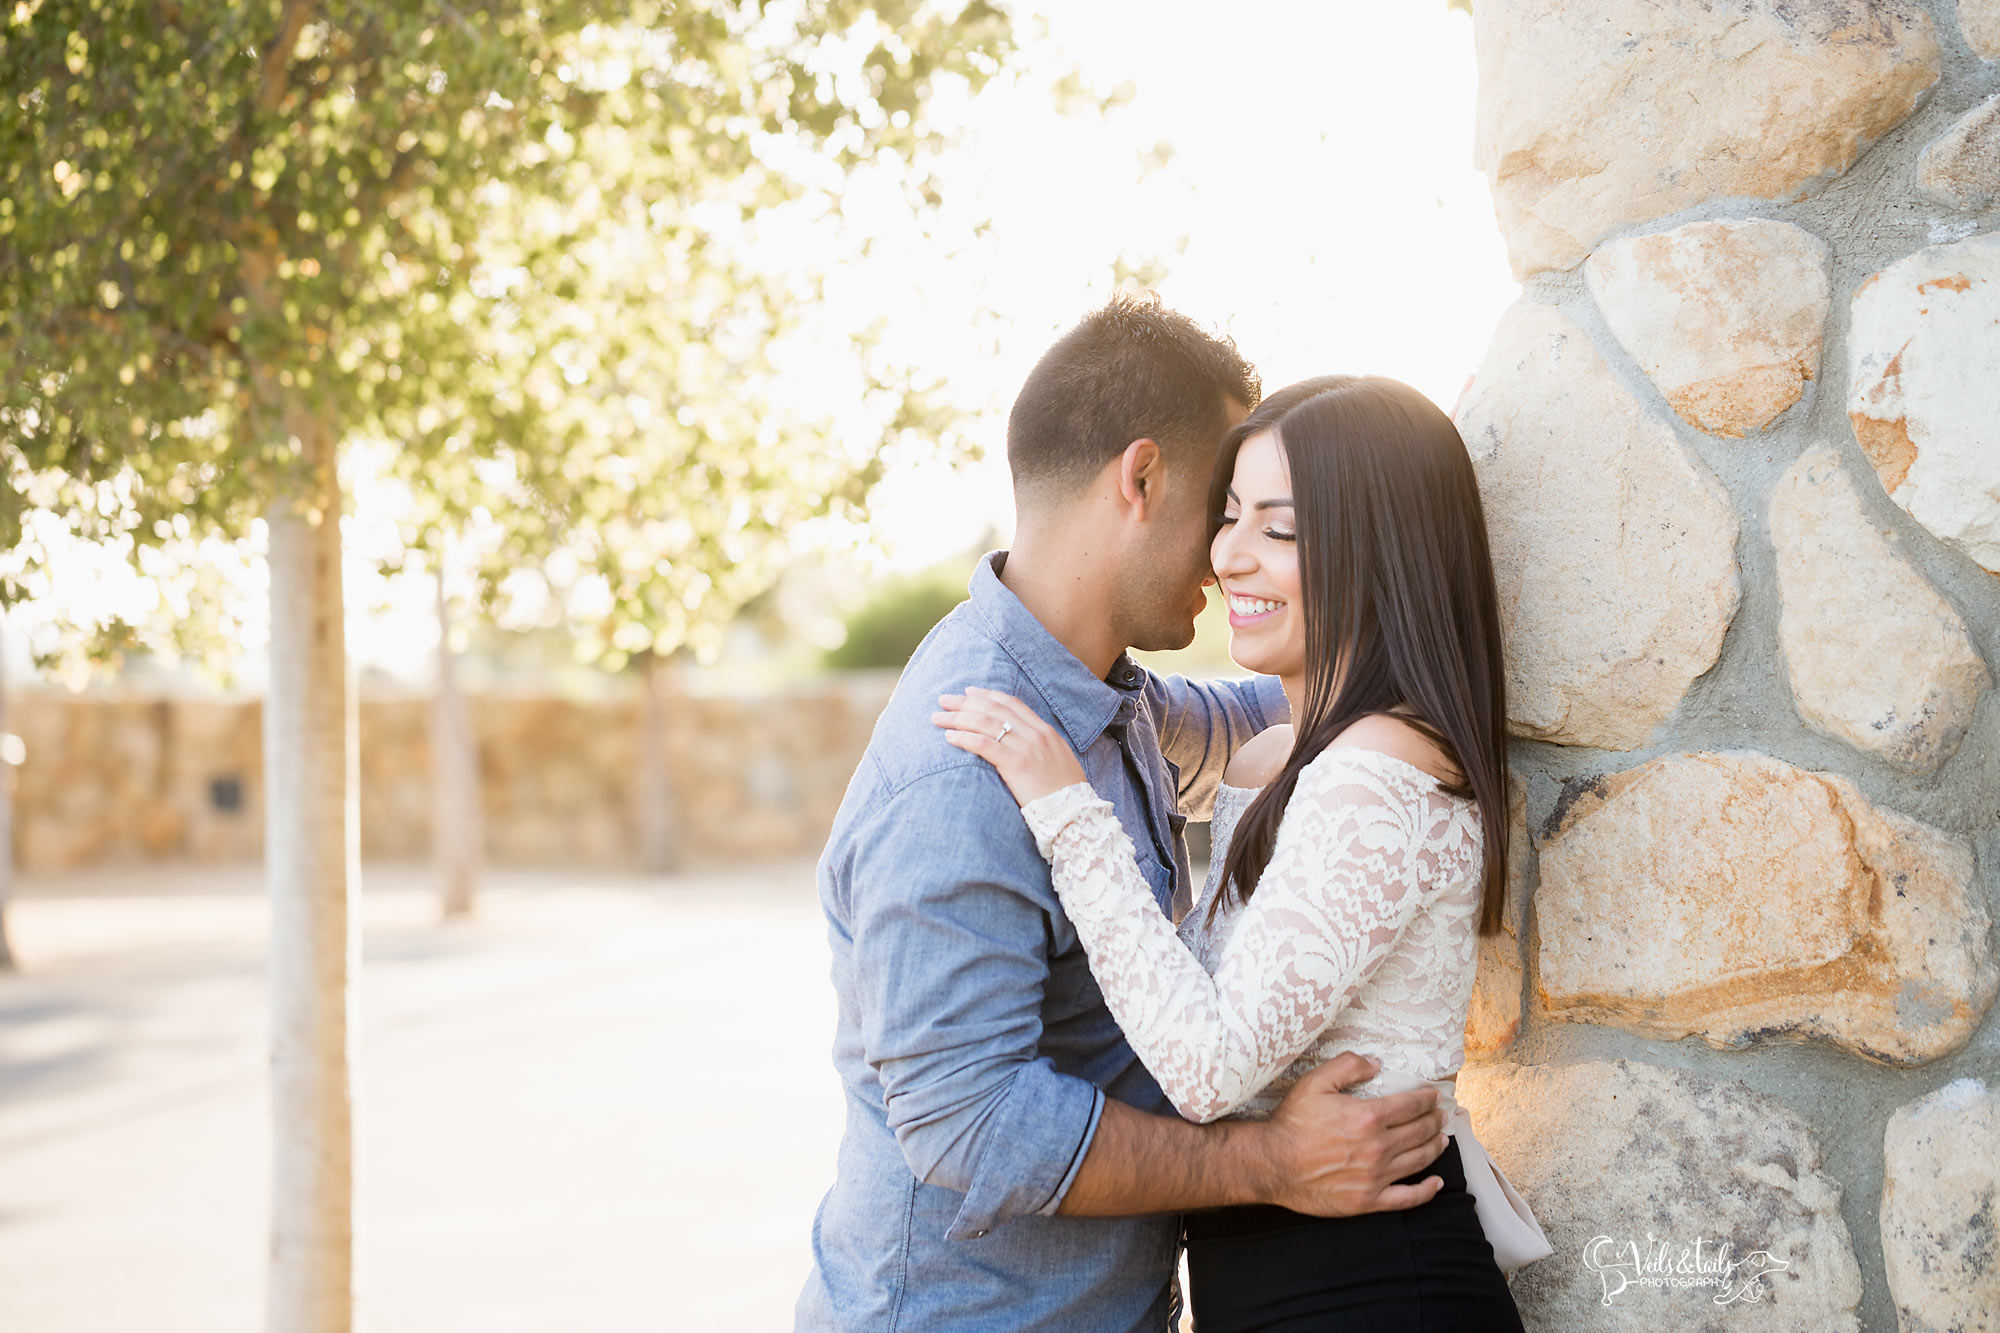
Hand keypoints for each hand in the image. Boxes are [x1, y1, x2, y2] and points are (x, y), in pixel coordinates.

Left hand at [933, 686, 1085, 806]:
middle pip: (994, 709)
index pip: (1011, 703)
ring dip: (958, 718)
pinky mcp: (1016, 765)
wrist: (1075, 813)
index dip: (987, 695)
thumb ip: (1039, 746)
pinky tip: (949, 738)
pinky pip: (985, 745)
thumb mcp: (1056, 759)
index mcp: (1045, 730)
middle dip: (965, 702)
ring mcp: (1026, 748)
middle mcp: (1035, 734)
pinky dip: (965, 738)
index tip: (968, 692)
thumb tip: (1017, 740)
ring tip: (937, 718)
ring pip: (985, 724)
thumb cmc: (1063, 791)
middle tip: (944, 700)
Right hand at [1257, 1053, 1447, 1215]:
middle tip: (1441, 1115)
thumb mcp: (1315, 1082)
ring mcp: (1375, 1177)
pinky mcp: (1369, 1200)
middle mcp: (1378, 1147)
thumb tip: (1376, 1063)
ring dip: (1435, 1147)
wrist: (1273, 1163)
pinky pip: (1408, 1198)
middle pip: (1420, 1132)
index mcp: (1368, 1117)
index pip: (1411, 1105)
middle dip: (1435, 1121)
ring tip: (1442, 1139)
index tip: (1433, 1096)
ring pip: (1419, 1160)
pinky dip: (1426, 1191)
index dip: (1427, 1099)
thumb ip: (1348, 1066)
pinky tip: (1436, 1184)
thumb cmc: (1292, 1122)